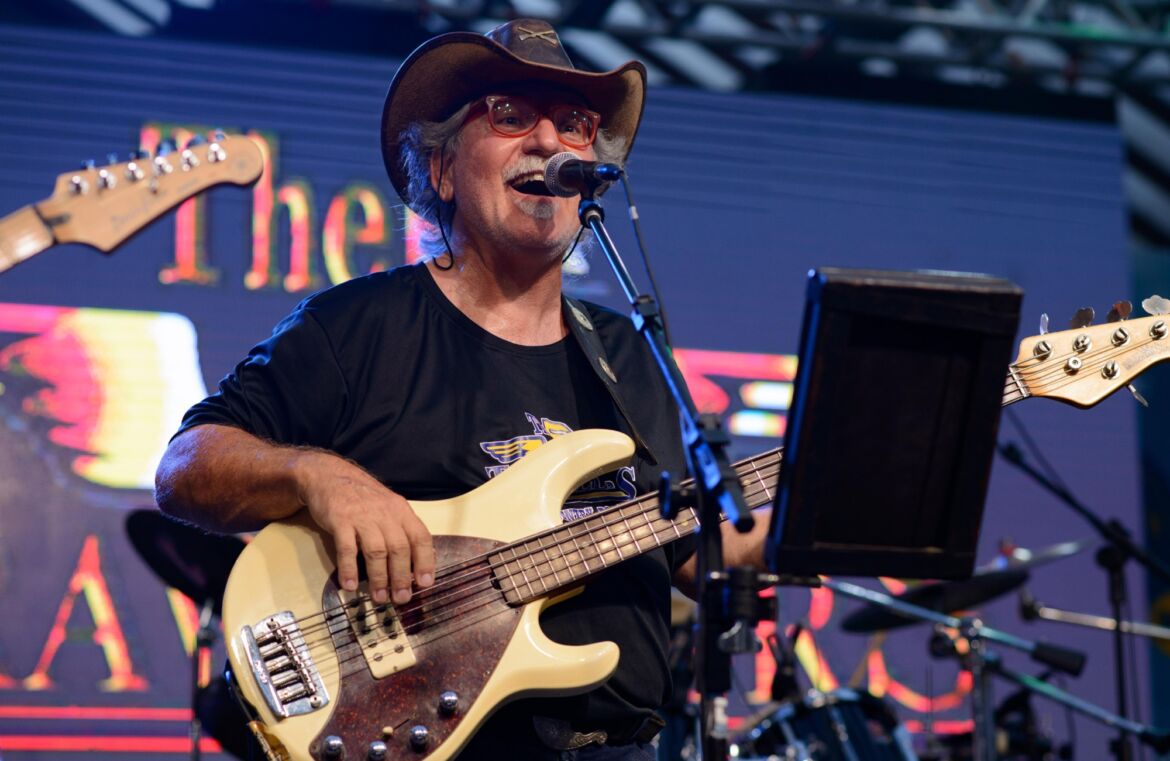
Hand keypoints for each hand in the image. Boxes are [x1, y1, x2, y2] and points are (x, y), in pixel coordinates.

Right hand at [296, 451, 434, 604]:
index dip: (425, 561)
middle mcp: (385, 513)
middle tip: (401, 598)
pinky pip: (347, 548)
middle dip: (402, 576)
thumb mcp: (388, 508)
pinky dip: (349, 568)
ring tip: (380, 597)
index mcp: (401, 511)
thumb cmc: (363, 498)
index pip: (420, 537)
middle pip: (399, 548)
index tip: (426, 583)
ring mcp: (362, 516)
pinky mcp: (340, 520)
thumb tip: (416, 564)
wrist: (329, 475)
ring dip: (379, 577)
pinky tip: (349, 585)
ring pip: (376, 550)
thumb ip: (401, 531)